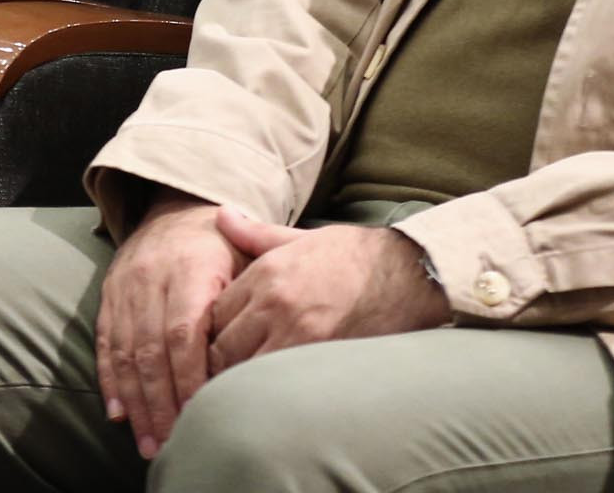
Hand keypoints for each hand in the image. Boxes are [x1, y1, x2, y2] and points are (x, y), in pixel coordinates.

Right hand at [93, 191, 237, 458]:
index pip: (184, 332)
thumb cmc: (222, 243)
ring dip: (136, 402)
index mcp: (189, 269)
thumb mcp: (245, 255)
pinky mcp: (109, 295)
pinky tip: (117, 412)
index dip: (189, 376)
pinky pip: (105, 342)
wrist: (177, 208)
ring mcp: (125, 287)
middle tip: (172, 444)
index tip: (201, 413)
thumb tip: (256, 345)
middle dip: (161, 403)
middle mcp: (150, 278)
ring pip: (126, 352)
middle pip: (152, 350)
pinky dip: (109, 380)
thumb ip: (251, 295)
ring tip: (148, 441)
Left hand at [204, 208, 450, 371]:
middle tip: (219, 375)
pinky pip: (278, 382)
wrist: (404, 272)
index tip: (213, 344)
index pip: (214, 314)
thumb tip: (221, 215)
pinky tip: (269, 396)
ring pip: (244, 370)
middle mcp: (274, 304)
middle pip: (222, 348)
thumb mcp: (298, 238)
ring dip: (238, 381)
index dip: (209, 333)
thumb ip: (254, 233)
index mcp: (265, 274)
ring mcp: (296, 333)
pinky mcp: (320, 357)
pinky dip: (267, 392)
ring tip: (239, 392)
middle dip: (217, 363)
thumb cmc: (351, 254)